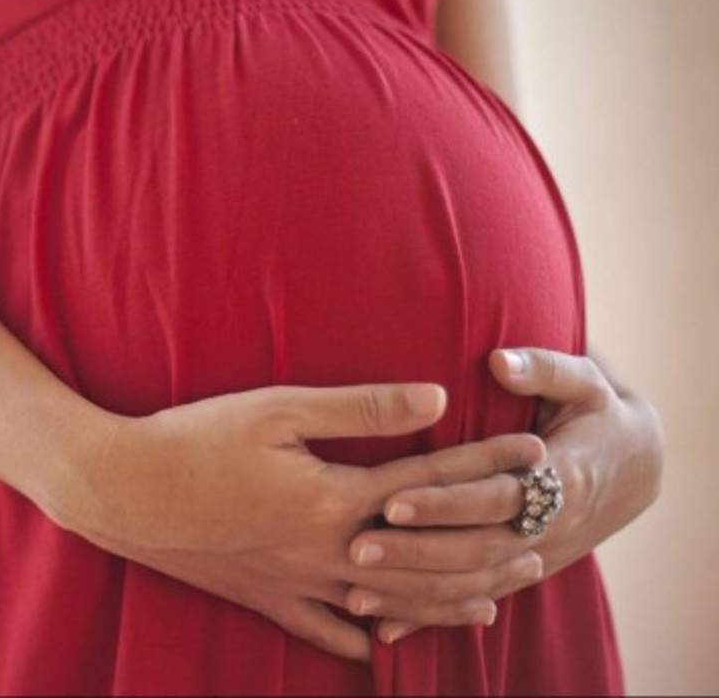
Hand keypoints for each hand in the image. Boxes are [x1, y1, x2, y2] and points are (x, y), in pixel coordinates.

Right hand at [52, 381, 545, 661]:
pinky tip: (382, 645)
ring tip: (496, 598)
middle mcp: (328, 549)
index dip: (487, 465)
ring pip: (391, 602)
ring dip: (449, 599)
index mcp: (335, 497)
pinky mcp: (264, 596)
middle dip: (490, 545)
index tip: (533, 453)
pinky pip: (324, 628)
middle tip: (540, 536)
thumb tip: (434, 400)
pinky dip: (362, 636)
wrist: (122, 490)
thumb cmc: (195, 439)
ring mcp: (296, 582)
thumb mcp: (276, 409)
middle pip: (429, 555)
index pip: (432, 480)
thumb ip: (359, 409)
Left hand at [341, 347, 664, 644]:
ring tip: (356, 593)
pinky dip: (432, 617)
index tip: (392, 499)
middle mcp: (546, 528)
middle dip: (415, 553)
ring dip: (416, 594)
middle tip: (356, 549)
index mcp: (559, 479)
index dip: (445, 502)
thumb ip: (543, 369)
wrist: (635, 467)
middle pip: (476, 550)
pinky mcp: (520, 573)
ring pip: (472, 587)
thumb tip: (499, 360)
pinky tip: (386, 631)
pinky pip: (474, 602)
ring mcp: (534, 557)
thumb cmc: (598, 413)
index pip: (494, 496)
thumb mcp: (585, 383)